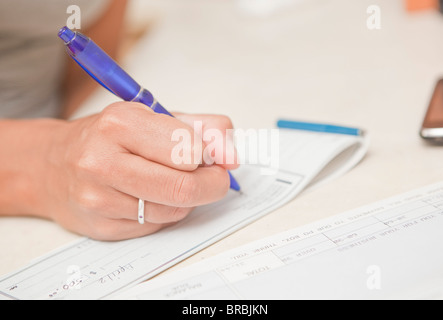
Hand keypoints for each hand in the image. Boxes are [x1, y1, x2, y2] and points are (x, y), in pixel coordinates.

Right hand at [41, 102, 238, 240]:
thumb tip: (231, 152)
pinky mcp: (101, 227)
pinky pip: (156, 226)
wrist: (52, 165)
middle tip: (214, 177)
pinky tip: (149, 196)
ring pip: (174, 210)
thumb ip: (201, 127)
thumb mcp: (153, 116)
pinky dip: (165, 212)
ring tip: (171, 181)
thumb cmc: (108, 138)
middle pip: (184, 187)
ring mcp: (99, 198)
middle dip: (212, 184)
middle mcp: (103, 161)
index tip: (213, 155)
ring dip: (187, 199)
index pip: (188, 149)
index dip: (211, 155)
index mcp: (121, 123)